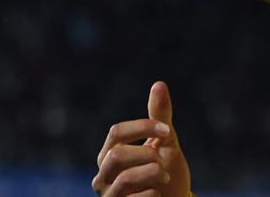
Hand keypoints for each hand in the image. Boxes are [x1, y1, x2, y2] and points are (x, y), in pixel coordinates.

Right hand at [93, 81, 191, 196]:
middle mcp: (103, 175)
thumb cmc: (166, 171)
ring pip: (126, 179)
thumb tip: (159, 83)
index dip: (143, 127)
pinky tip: (158, 195)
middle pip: (117, 156)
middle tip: (163, 163)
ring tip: (164, 178)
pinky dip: (153, 195)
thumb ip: (159, 116)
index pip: (116, 132)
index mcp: (109, 153)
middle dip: (147, 156)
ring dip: (154, 175)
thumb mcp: (165, 142)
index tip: (167, 131)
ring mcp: (109, 195)